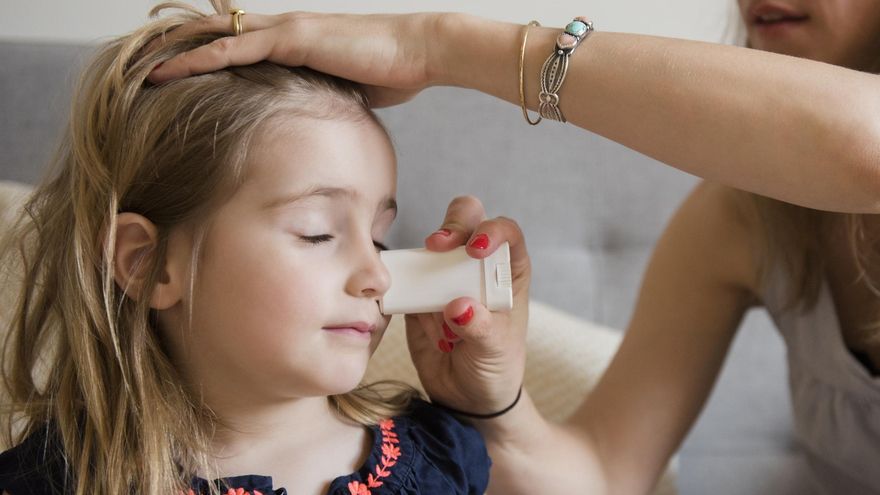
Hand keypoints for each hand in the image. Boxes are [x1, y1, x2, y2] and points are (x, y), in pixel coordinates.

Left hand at [147, 11, 449, 106]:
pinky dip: (203, 58)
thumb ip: (325, 99)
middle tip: (147, 69)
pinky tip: (175, 69)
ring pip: (218, 37)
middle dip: (183, 51)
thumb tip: (317, 124)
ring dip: (181, 53)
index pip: (241, 47)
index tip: (180, 76)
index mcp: (296, 43)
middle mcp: (284, 30)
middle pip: (220, 35)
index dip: (209, 58)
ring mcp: (286, 30)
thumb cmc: (393, 72)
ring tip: (146, 70)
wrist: (419, 52)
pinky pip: (236, 47)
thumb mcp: (348, 92)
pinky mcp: (293, 37)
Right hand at [405, 196, 530, 416]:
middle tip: (437, 246)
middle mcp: (476, 265)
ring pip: (430, 246)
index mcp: (507, 272)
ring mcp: (444, 276)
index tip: (476, 248)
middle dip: (452, 226)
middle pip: (465, 221)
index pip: (506, 232)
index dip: (493, 230)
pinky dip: (404, 289)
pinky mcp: (417, 294)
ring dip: (424, 262)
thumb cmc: (495, 368)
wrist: (466, 398)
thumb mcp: (495, 351)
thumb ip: (481, 328)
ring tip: (434, 306)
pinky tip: (418, 318)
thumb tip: (459, 306)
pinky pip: (405, 279)